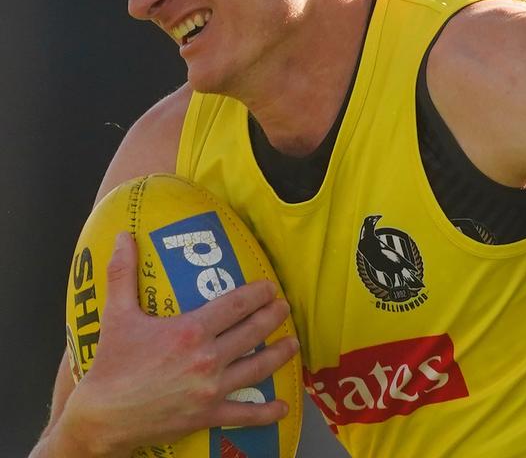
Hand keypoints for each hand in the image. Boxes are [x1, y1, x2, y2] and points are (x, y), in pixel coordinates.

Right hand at [58, 232, 298, 456]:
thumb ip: (122, 274)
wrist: (102, 417)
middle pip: (253, 331)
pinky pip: (245, 414)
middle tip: (284, 308)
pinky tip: (282, 406)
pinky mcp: (208, 414)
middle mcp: (208, 358)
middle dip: (273, 317)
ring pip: (258, 367)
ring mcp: (211, 388)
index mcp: (191, 331)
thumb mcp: (116, 315)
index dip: (258, 293)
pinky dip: (266, 412)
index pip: (237, 304)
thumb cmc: (110, 366)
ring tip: (293, 343)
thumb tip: (122, 237)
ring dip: (280, 354)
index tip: (270, 287)